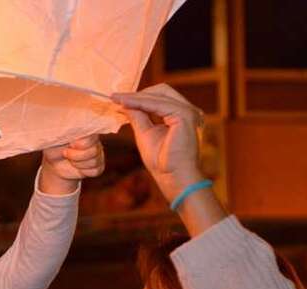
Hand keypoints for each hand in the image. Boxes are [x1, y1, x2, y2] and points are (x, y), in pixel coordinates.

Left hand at [39, 135, 104, 194]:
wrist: (55, 162)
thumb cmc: (54, 146)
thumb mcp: (54, 138)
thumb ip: (63, 132)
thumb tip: (69, 129)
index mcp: (85, 129)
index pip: (92, 134)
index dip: (81, 142)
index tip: (71, 144)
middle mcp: (94, 140)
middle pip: (93, 150)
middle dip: (76, 155)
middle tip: (65, 153)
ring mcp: (97, 153)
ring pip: (94, 161)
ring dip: (78, 163)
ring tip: (69, 159)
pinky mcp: (98, 165)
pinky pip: (95, 170)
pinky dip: (83, 171)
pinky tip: (77, 166)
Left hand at [112, 84, 225, 236]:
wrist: (174, 179)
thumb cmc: (163, 163)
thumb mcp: (145, 133)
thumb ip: (138, 116)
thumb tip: (124, 102)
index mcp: (182, 116)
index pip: (160, 98)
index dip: (139, 97)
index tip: (117, 98)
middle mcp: (190, 111)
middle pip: (162, 91)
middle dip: (138, 94)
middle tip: (117, 98)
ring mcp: (190, 112)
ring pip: (160, 94)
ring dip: (137, 97)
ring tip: (118, 100)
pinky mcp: (185, 115)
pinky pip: (159, 104)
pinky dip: (141, 102)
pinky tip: (126, 104)